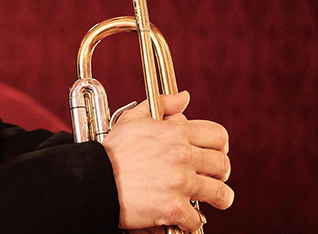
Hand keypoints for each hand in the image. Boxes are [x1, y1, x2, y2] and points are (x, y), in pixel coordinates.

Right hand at [102, 91, 232, 231]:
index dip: (220, 146)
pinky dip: (191, 221)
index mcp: (175, 132)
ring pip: (221, 193)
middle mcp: (182, 155)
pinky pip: (196, 219)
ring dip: (218, 199)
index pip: (218, 135)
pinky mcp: (174, 207)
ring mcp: (180, 182)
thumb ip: (162, 103)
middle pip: (222, 165)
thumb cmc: (113, 150)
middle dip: (220, 174)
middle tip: (214, 179)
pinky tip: (184, 217)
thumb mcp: (133, 119)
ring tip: (212, 201)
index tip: (215, 154)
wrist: (94, 179)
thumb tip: (184, 97)